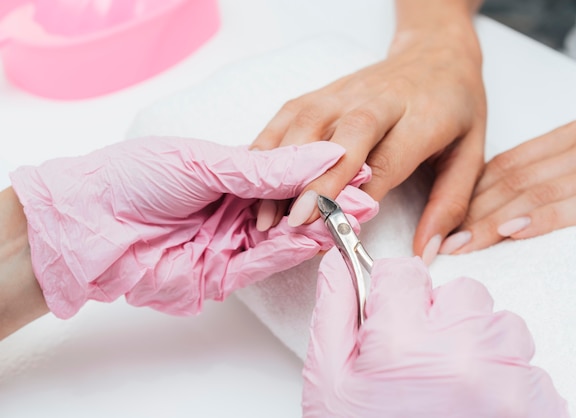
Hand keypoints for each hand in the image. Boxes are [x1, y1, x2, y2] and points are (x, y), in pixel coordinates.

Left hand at [9, 137, 377, 318]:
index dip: (321, 173)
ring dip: (316, 228)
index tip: (356, 167)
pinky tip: (314, 236)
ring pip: (284, 238)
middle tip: (364, 197)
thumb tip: (324, 153)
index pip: (288, 176)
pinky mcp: (223, 274)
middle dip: (328, 204)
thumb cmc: (135, 179)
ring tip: (350, 215)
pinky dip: (289, 250)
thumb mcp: (206, 163)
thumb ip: (266, 168)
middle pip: (292, 209)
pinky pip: (263, 263)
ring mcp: (231, 243)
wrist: (89, 224)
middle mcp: (237, 210)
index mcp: (231, 176)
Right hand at [250, 5, 485, 263]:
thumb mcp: (471, 155)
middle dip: (314, 181)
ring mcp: (344, 92)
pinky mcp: (321, 92)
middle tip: (294, 223)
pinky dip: (266, 148)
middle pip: (342, 137)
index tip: (337, 230)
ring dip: (281, 170)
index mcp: (423, 115)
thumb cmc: (455, 108)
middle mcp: (379, 99)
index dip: (359, 195)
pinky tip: (255, 180)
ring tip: (265, 215)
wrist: (435, 53)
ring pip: (305, 125)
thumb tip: (426, 254)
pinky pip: (287, 117)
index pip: (386, 158)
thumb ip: (449, 205)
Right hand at [302, 248, 568, 416]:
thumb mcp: (330, 381)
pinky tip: (476, 406)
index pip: (405, 271)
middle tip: (421, 363)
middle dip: (440, 317)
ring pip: (500, 323)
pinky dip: (504, 378)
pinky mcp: (538, 405)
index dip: (392, 297)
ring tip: (452, 387)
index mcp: (404, 346)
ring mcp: (508, 383)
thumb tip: (340, 258)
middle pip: (461, 291)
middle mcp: (464, 356)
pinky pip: (527, 364)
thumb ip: (334, 310)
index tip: (390, 323)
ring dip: (478, 345)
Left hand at [440, 118, 575, 253]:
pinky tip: (514, 233)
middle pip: (514, 180)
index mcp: (574, 137)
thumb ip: (539, 184)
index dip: (470, 195)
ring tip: (464, 246)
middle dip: (473, 213)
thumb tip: (481, 211)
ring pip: (536, 192)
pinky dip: (545, 219)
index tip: (443, 222)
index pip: (506, 165)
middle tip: (444, 242)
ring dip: (493, 222)